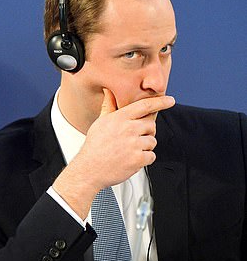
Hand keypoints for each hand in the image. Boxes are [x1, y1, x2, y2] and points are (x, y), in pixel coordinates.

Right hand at [53, 88, 174, 217]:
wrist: (89, 169)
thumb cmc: (94, 146)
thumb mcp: (100, 122)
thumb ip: (109, 106)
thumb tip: (108, 91)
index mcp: (119, 118)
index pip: (144, 106)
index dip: (160, 102)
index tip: (170, 100)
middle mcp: (127, 129)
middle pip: (151, 126)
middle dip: (146, 133)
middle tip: (132, 139)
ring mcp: (133, 144)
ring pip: (152, 142)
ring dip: (144, 147)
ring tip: (128, 151)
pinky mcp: (138, 159)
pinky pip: (151, 156)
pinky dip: (144, 160)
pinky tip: (131, 160)